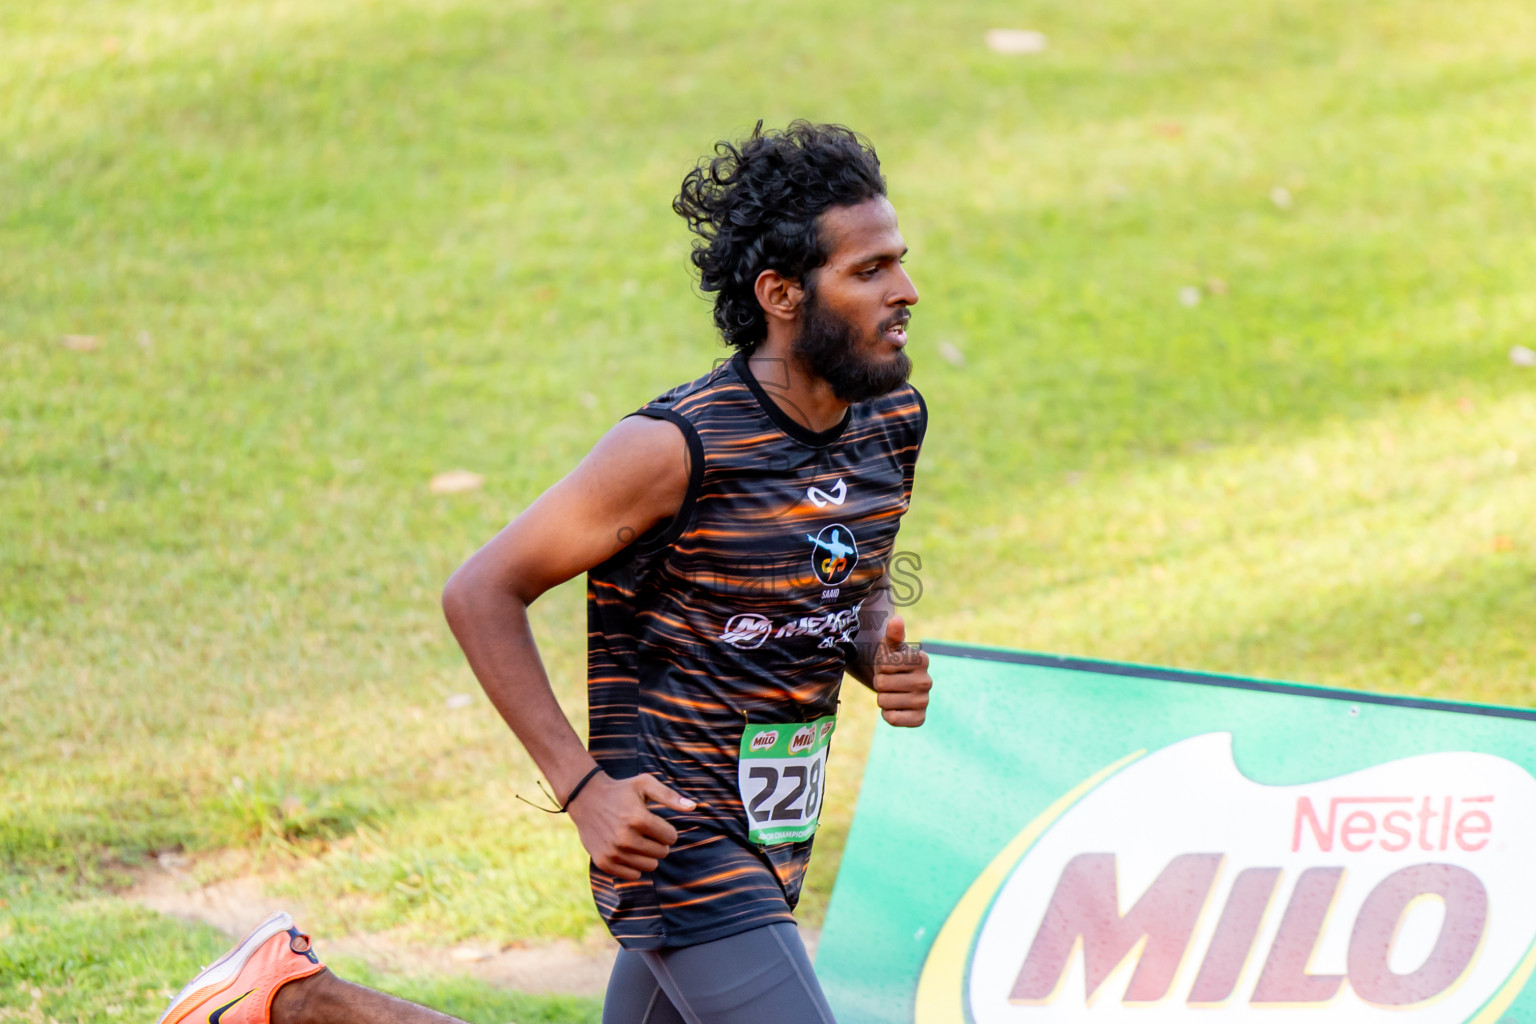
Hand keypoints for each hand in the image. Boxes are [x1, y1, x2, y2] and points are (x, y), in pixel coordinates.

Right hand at [566, 771, 695, 879]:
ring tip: (637, 840)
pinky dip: (634, 865)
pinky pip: (633, 875)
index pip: (671, 838)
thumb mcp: (645, 784)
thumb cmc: (620, 790)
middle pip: (662, 853)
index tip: (656, 822)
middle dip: (659, 843)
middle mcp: (625, 838)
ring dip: (648, 855)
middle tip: (646, 831)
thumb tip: (693, 807)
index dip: (667, 830)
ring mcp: (613, 852)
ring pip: (649, 867)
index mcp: (638, 819)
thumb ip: (670, 796)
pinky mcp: (604, 862)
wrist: (585, 798)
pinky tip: (626, 850)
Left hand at [873, 614, 931, 726]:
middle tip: (889, 681)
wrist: (898, 684)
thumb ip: (893, 634)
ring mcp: (924, 701)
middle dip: (879, 683)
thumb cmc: (891, 660)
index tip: (889, 666)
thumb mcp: (890, 645)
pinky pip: (892, 719)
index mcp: (922, 659)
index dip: (880, 665)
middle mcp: (927, 681)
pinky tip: (896, 707)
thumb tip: (897, 620)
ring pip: (884, 702)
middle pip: (881, 684)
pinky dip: (887, 714)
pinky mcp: (920, 718)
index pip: (885, 665)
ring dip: (882, 698)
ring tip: (892, 692)